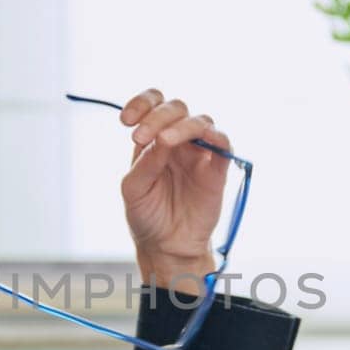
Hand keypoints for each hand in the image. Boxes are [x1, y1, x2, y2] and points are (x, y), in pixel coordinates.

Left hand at [118, 89, 231, 292]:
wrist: (166, 246)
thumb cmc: (147, 215)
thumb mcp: (134, 188)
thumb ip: (146, 162)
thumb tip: (160, 138)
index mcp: (153, 139)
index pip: (152, 104)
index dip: (141, 103)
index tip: (125, 120)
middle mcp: (178, 140)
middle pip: (176, 108)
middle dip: (157, 117)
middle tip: (140, 138)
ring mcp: (199, 153)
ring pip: (200, 121)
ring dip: (181, 126)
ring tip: (164, 142)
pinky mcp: (217, 169)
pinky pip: (223, 143)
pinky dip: (215, 137)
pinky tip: (202, 141)